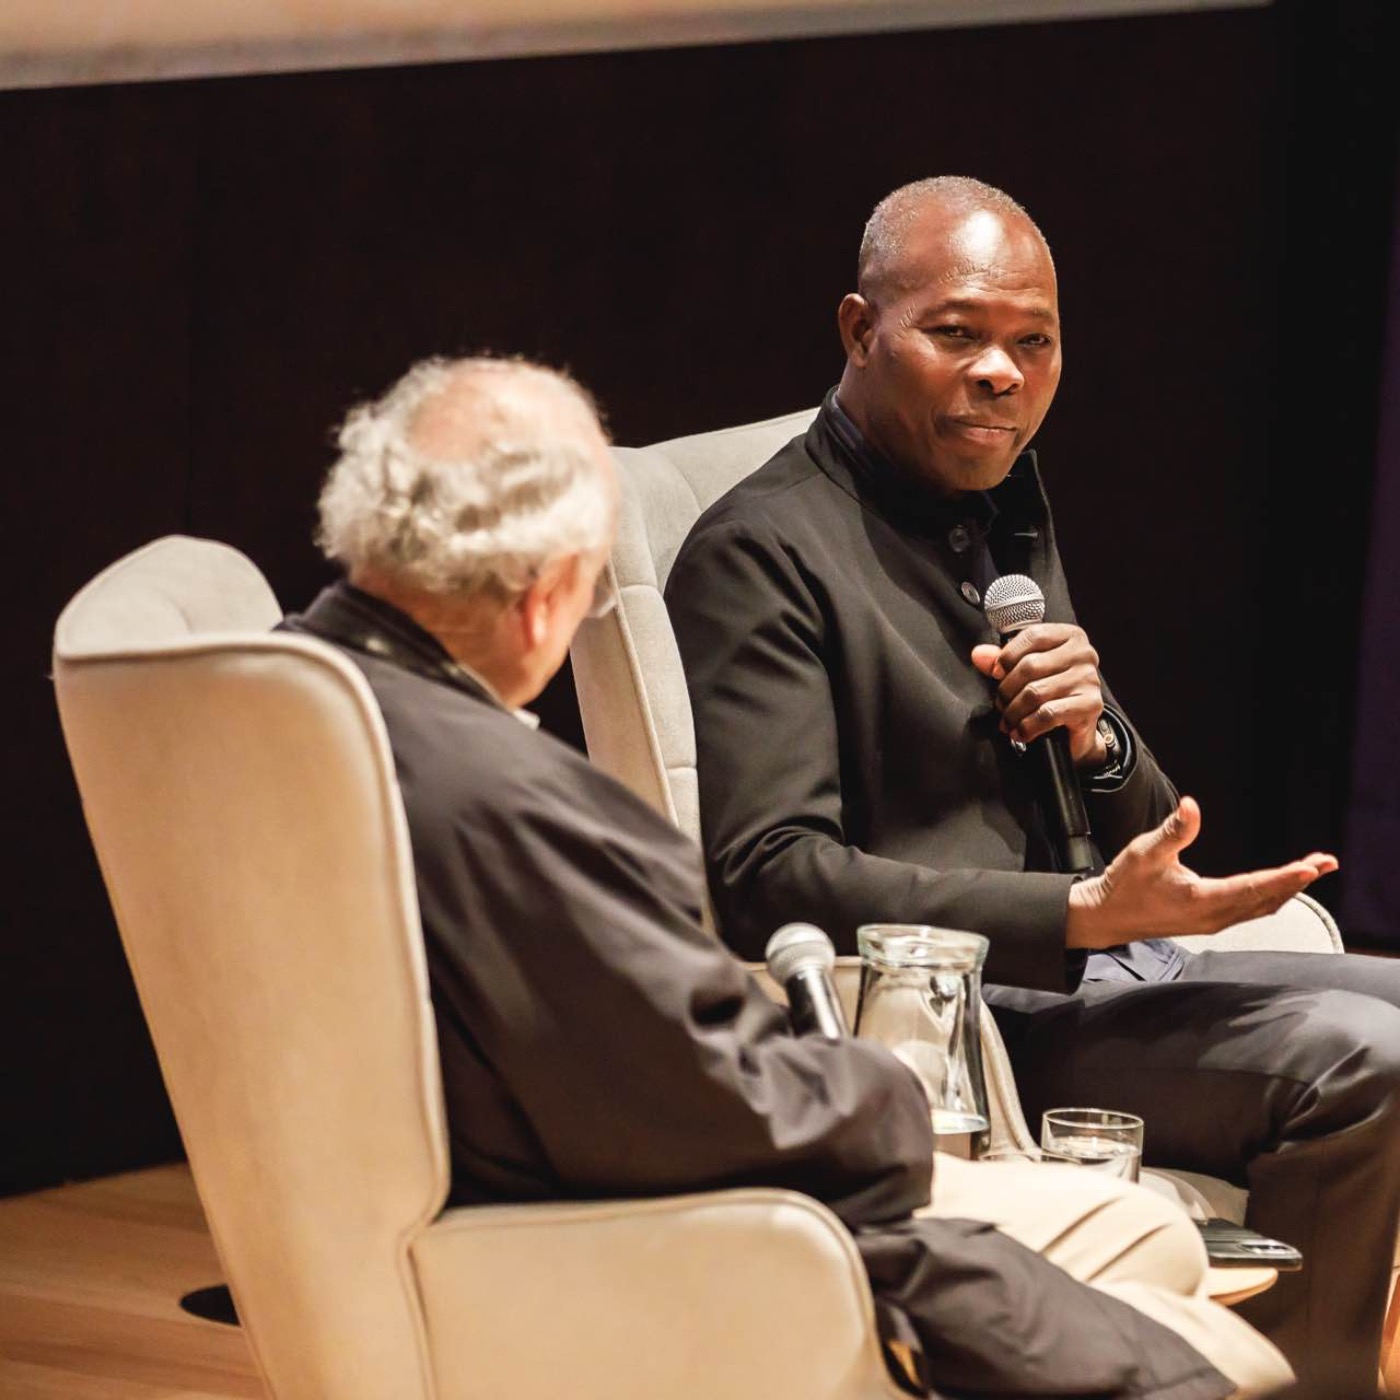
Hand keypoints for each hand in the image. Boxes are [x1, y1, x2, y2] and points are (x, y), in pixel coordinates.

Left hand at [971, 623, 1104, 764]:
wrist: (1077, 726)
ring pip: (1035, 693)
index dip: (1007, 655)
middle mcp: (1084, 654)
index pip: (1033, 636)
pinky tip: (1021, 732)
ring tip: (1007, 722)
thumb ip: (1002, 660)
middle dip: (1007, 690)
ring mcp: (1089, 679)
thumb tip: (978, 655)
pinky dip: (1028, 726)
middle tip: (1001, 705)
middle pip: (1030, 666)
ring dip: (1013, 712)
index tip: (996, 673)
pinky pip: (1048, 714)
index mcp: (1069, 636)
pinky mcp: (1091, 705)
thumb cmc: (1050, 690)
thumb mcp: (1026, 671)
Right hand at [1065, 796, 1338, 949]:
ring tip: (1311, 870)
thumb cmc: (1123, 884)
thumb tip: (1191, 806)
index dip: (1284, 877)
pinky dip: (1271, 896)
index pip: (1253, 888)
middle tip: (1326, 862)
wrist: (1105, 917)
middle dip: (1298, 880)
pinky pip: (1251, 910)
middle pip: (1267, 900)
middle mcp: (1213, 917)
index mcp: (1201, 901)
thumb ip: (1173, 831)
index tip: (1311, 867)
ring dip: (1288, 888)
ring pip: (1262, 907)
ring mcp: (1213, 922)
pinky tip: (1278, 886)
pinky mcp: (1209, 921)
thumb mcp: (1145, 852)